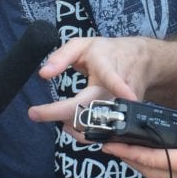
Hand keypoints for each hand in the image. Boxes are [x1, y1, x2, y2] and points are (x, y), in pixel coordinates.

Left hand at [28, 37, 148, 133]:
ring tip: (51, 113)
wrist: (142, 63)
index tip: (79, 98)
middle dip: (60, 114)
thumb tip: (43, 74)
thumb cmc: (108, 52)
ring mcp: (123, 109)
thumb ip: (61, 56)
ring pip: (94, 126)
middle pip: (91, 111)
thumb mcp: (83, 45)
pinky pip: (100, 133)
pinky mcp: (122, 120)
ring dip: (69, 123)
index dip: (102, 91)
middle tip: (34, 112)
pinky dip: (80, 131)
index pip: (108, 81)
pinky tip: (68, 123)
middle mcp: (119, 92)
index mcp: (109, 69)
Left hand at [101, 118, 176, 177]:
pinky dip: (159, 166)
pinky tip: (163, 159)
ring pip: (160, 174)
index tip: (107, 145)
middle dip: (127, 158)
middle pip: (149, 169)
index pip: (151, 157)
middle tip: (110, 147)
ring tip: (130, 151)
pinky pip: (173, 175)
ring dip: (141, 163)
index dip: (127, 151)